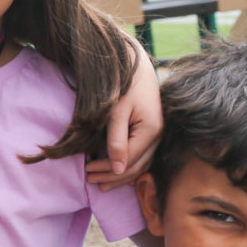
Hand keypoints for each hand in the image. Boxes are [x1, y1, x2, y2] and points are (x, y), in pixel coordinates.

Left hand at [86, 49, 161, 189]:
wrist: (137, 64)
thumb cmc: (124, 84)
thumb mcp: (117, 111)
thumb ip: (117, 140)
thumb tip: (117, 169)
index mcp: (151, 130)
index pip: (128, 160)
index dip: (107, 170)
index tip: (87, 173)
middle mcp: (159, 135)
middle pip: (136, 166)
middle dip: (112, 176)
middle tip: (90, 180)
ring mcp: (159, 134)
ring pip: (142, 164)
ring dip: (120, 175)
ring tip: (100, 182)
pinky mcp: (155, 132)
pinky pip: (144, 156)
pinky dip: (129, 166)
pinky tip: (116, 172)